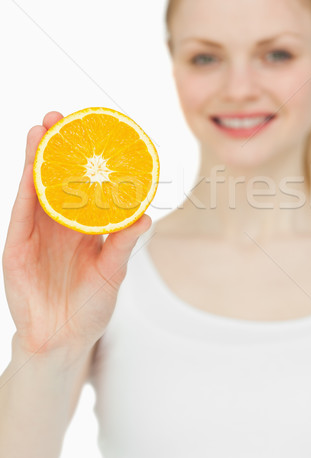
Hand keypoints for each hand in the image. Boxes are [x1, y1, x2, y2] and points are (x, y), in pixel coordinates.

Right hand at [2, 111, 151, 357]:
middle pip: (55, 178)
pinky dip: (25, 188)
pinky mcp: (18, 248)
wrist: (63, 340)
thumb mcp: (112, 271)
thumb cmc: (90, 306)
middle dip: (57, 147)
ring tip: (42, 128)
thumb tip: (146, 216)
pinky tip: (30, 164)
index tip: (91, 130)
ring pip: (35, 188)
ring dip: (36, 157)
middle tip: (62, 116)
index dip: (84, 159)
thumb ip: (123, 244)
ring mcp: (35, 234)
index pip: (82, 185)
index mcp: (82, 226)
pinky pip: (22, 213)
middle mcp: (58, 224)